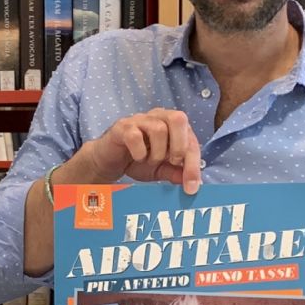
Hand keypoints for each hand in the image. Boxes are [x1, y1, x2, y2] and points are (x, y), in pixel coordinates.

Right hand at [72, 109, 202, 192]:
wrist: (109, 162)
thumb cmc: (137, 161)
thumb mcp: (161, 170)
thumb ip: (177, 173)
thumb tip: (196, 183)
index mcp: (172, 126)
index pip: (191, 139)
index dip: (194, 164)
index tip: (192, 187)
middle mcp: (157, 117)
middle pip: (178, 118)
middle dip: (180, 146)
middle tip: (172, 162)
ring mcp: (139, 120)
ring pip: (158, 128)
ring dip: (157, 152)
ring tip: (149, 161)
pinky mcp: (122, 127)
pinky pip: (135, 135)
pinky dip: (139, 152)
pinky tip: (137, 158)